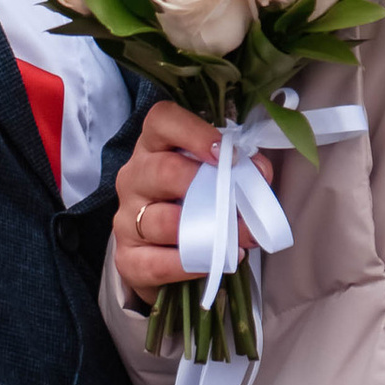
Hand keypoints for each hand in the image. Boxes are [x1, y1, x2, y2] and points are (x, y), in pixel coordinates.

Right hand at [113, 102, 245, 303]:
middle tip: (243, 205)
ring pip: (164, 221)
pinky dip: (192, 264)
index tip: (226, 153)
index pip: (161, 121)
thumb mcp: (211, 180)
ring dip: (210, 231)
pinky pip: (159, 262)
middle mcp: (134, 177)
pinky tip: (214, 261)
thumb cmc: (192, 207)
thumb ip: (238, 171)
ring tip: (242, 238)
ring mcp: (126, 218)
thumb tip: (259, 174)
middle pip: (163, 170)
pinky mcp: (127, 258)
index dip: (194, 132)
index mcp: (153, 147)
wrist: (161, 258)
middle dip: (208, 187)